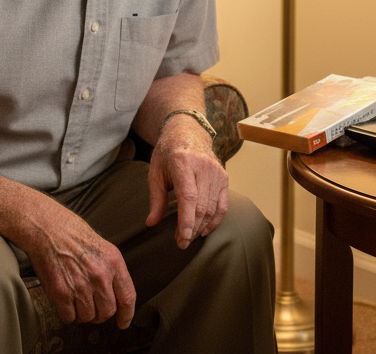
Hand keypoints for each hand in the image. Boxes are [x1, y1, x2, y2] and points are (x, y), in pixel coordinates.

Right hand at [20, 197, 136, 327]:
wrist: (48, 229)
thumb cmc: (74, 235)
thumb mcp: (103, 248)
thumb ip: (112, 271)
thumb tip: (116, 296)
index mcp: (114, 263)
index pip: (127, 297)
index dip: (127, 314)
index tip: (123, 322)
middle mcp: (100, 276)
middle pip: (107, 312)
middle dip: (100, 314)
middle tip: (92, 307)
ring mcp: (80, 286)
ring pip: (88, 317)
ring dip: (82, 314)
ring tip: (76, 300)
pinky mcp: (61, 293)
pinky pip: (69, 317)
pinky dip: (67, 314)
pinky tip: (65, 302)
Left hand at [146, 114, 228, 248]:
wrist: (188, 132)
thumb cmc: (168, 153)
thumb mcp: (156, 172)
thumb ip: (156, 198)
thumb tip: (151, 222)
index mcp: (183, 163)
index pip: (188, 196)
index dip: (187, 219)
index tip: (183, 237)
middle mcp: (203, 167)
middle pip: (201, 206)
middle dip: (191, 228)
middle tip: (181, 243)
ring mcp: (216, 172)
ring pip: (212, 208)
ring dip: (201, 227)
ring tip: (188, 238)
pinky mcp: (224, 177)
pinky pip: (222, 205)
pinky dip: (215, 220)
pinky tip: (204, 230)